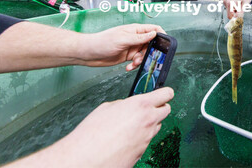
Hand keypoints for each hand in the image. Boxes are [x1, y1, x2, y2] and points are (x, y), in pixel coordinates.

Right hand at [52, 87, 173, 166]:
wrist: (85, 159)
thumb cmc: (92, 133)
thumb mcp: (107, 107)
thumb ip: (125, 104)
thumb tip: (130, 106)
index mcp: (141, 106)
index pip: (166, 94)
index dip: (164, 92)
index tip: (162, 93)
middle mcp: (148, 122)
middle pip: (166, 110)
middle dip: (159, 108)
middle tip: (147, 109)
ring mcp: (147, 139)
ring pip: (156, 127)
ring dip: (148, 124)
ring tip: (129, 126)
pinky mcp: (142, 153)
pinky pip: (145, 142)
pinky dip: (139, 139)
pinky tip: (124, 140)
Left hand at [79, 24, 165, 70]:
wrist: (88, 53)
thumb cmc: (102, 42)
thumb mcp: (123, 39)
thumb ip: (139, 38)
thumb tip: (154, 34)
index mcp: (135, 30)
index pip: (153, 29)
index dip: (160, 35)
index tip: (164, 45)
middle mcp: (134, 38)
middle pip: (151, 44)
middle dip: (150, 52)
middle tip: (145, 58)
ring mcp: (131, 47)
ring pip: (144, 54)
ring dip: (141, 60)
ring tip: (133, 63)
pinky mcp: (127, 56)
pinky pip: (137, 61)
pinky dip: (135, 65)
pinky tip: (128, 67)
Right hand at [223, 0, 251, 18]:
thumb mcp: (245, 4)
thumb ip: (240, 12)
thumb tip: (237, 19)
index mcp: (230, 3)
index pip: (230, 16)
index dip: (235, 18)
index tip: (240, 17)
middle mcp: (225, 1)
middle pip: (229, 13)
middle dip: (235, 13)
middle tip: (241, 7)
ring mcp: (224, 0)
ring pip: (229, 10)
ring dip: (235, 9)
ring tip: (240, 2)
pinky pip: (228, 6)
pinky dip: (233, 5)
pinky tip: (237, 0)